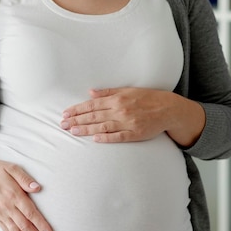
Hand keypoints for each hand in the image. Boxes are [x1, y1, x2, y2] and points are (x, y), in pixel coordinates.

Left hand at [60, 87, 204, 145]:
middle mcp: (121, 110)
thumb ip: (109, 92)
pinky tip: (95, 139)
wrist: (168, 109)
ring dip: (87, 129)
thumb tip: (91, 92)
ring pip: (103, 126)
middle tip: (62, 124)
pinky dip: (106, 138)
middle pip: (94, 116)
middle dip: (77, 120)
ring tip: (73, 131)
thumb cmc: (147, 98)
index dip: (78, 109)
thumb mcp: (128, 90)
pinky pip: (118, 136)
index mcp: (118, 99)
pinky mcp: (135, 134)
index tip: (66, 113)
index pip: (92, 104)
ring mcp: (128, 123)